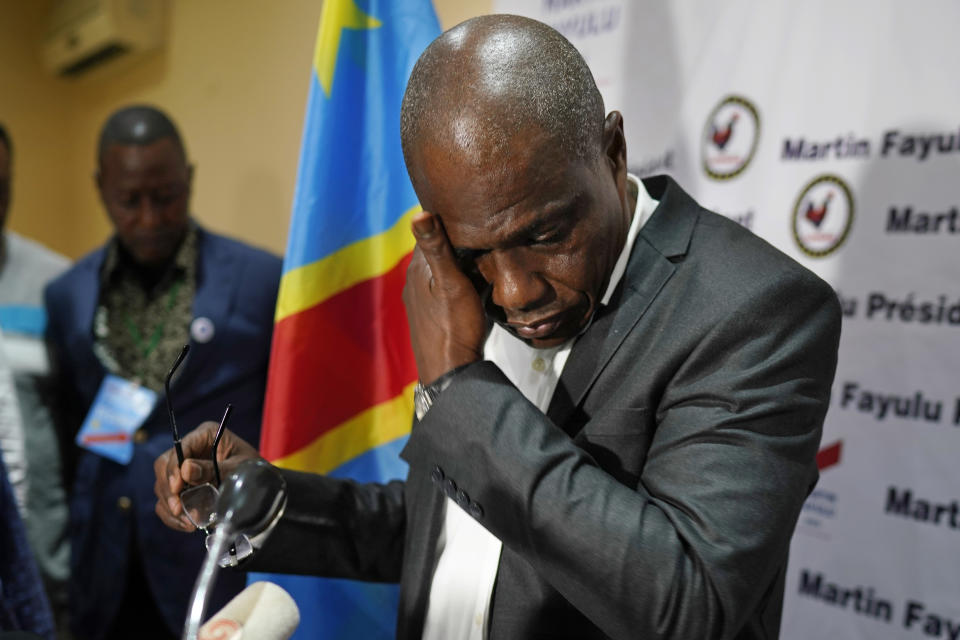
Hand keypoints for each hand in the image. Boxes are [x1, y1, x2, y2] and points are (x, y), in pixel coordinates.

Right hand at [153, 421, 262, 531]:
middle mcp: (191, 449)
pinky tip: (186, 524)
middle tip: (178, 509)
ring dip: (170, 506)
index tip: (176, 488)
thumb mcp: (238, 468)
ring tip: (188, 522)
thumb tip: (185, 471)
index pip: (180, 448)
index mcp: (206, 435)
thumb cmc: (253, 470)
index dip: (174, 468)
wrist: (261, 486)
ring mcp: (184, 469)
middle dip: (168, 490)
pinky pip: (166, 501)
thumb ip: (213, 469)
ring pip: (162, 485)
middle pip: (164, 466)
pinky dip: (172, 516)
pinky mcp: (183, 488)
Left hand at [403, 211, 486, 384]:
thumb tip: (418, 212)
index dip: (449, 218)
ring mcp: (421, 299)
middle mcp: (414, 281)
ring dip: (458, 261)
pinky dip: (458, 278)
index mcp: (417, 269)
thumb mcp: (451, 283)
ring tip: (483, 252)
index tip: (470, 207)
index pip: (431, 231)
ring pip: (441, 269)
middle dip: (456, 239)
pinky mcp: (432, 313)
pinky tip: (474, 282)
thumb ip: (437, 248)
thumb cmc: (454, 327)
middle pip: (437, 250)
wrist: (451, 372)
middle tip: (483, 228)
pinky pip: (445, 286)